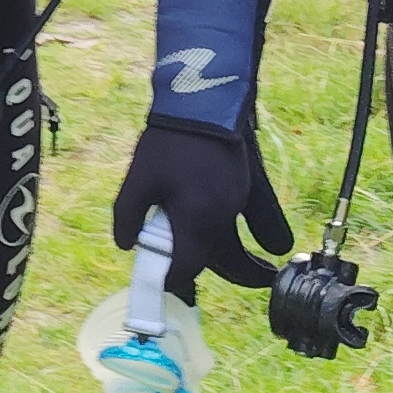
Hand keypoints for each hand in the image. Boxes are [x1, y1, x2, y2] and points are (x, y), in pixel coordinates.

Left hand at [113, 116, 291, 299]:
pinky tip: (266, 248)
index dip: (171, 282)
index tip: (159, 288)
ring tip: (239, 278)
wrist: (204, 99)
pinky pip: (259, 221)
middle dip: (209, 278)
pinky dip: (261, 237)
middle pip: (222, 263)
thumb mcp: (138, 179)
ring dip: (235, 264)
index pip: (186, 267)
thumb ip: (127, 216)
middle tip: (189, 292)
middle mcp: (224, 217)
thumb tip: (126, 245)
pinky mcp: (250, 183)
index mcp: (196, 220)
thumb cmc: (168, 140)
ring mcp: (240, 200)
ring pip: (239, 244)